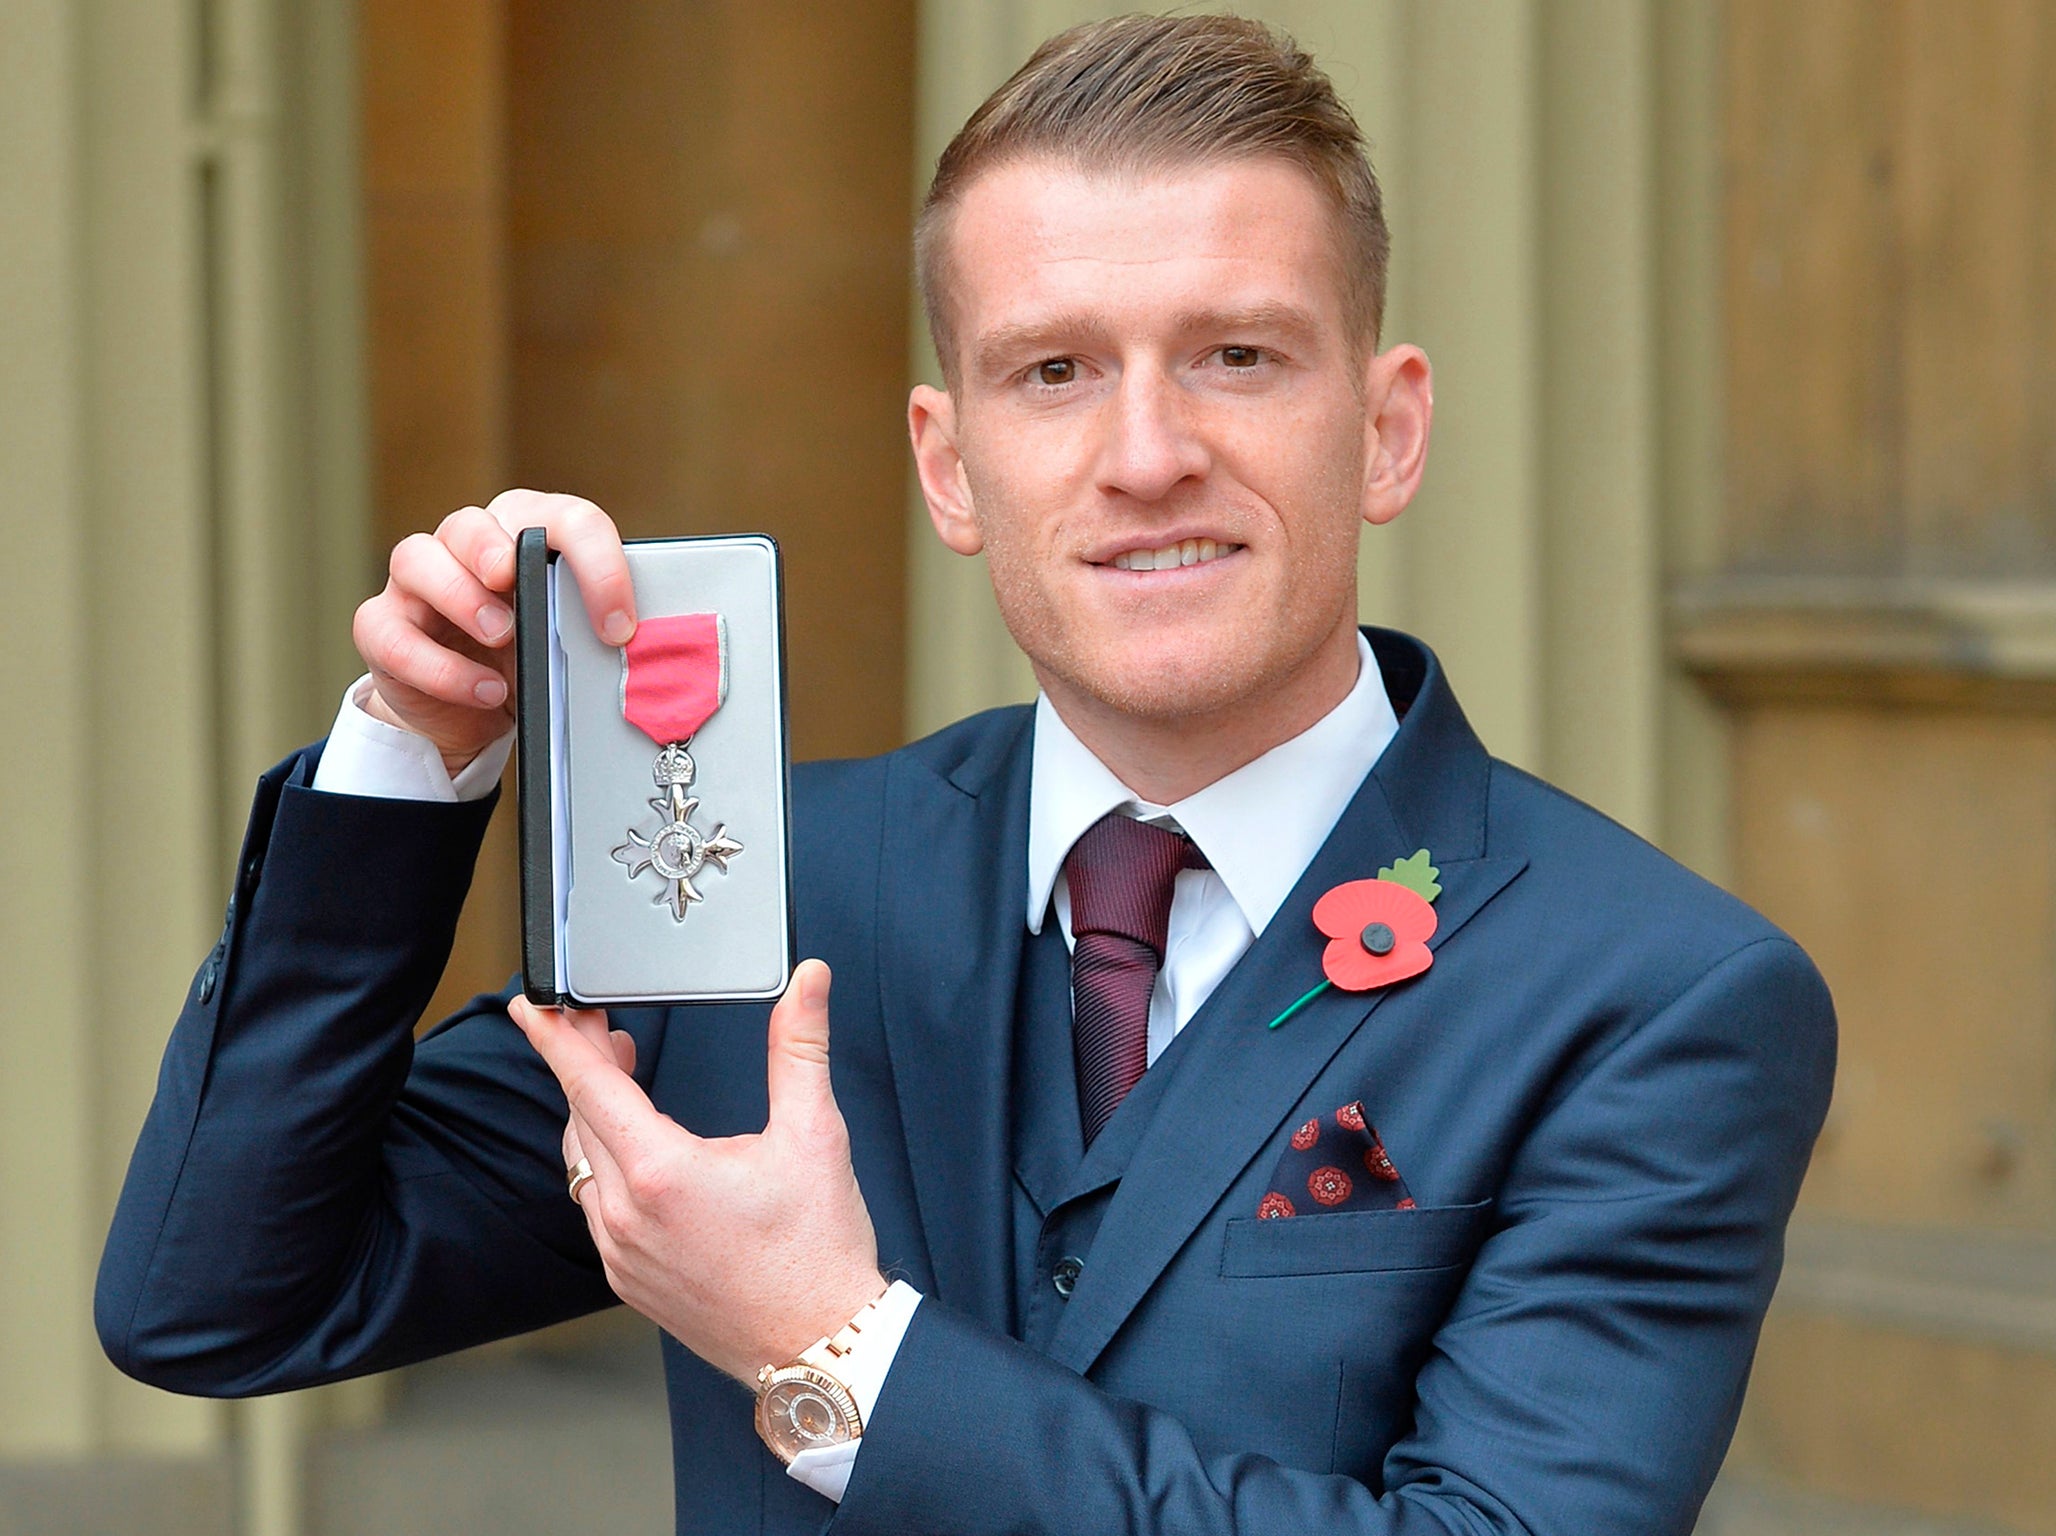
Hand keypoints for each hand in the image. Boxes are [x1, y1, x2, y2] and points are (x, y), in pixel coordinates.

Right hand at [351, 488, 638, 773]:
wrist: (468, 711)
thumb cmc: (524, 658)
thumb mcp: (565, 644)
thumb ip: (587, 631)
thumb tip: (627, 648)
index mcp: (522, 536)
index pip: (564, 520)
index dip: (595, 563)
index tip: (619, 624)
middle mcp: (463, 548)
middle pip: (468, 522)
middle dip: (492, 549)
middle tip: (514, 582)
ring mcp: (415, 584)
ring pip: (414, 558)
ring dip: (460, 596)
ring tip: (501, 636)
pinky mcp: (382, 627)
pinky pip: (392, 635)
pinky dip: (439, 667)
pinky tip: (483, 690)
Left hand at [509, 960, 887, 1382]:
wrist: (819, 1347)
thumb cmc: (817, 1252)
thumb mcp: (814, 1134)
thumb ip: (801, 1046)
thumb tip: (808, 982)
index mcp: (662, 1173)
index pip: (589, 1086)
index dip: (555, 1038)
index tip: (529, 1007)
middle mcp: (627, 1217)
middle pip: (582, 1117)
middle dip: (586, 1063)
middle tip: (600, 1021)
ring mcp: (622, 1254)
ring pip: (582, 1164)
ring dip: (594, 1113)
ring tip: (619, 1074)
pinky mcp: (628, 1280)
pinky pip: (595, 1207)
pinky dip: (605, 1164)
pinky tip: (636, 1149)